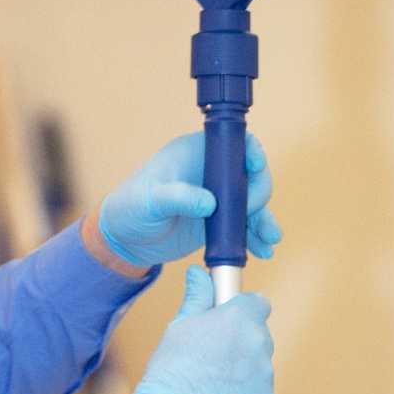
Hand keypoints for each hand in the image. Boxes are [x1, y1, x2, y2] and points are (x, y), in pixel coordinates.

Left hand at [98, 130, 281, 266]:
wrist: (125, 242)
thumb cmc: (129, 210)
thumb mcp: (149, 201)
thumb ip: (176, 197)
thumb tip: (209, 202)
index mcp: (195, 154)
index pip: (232, 142)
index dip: (249, 150)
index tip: (254, 165)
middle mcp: (210, 173)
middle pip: (249, 174)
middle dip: (259, 193)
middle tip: (253, 213)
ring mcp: (217, 198)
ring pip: (251, 203)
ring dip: (263, 220)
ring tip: (269, 238)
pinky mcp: (218, 222)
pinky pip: (244, 227)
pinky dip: (254, 237)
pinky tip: (263, 251)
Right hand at [128, 266, 273, 393]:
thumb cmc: (172, 370)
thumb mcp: (179, 326)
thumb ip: (197, 297)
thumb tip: (198, 273)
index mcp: (239, 318)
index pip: (258, 302)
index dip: (242, 310)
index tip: (226, 320)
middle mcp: (258, 343)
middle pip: (257, 335)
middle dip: (240, 342)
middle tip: (210, 357)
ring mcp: (265, 375)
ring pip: (258, 365)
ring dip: (241, 370)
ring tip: (210, 383)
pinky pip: (257, 393)